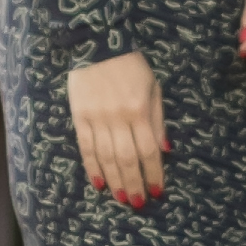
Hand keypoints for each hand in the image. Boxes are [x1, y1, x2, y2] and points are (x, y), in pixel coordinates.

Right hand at [68, 50, 166, 205]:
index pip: (148, 150)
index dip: (154, 173)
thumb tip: (165, 151)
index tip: (158, 191)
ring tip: (122, 198)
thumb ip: (158, 120)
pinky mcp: (79, 116)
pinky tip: (99, 183)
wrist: (96, 42)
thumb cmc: (131, 65)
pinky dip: (92, 167)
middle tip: (139, 203)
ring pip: (106, 157)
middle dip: (135, 183)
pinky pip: (86, 147)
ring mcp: (96, 118)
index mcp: (140, 110)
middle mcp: (118, 118)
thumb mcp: (153, 87)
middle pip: (127, 159)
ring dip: (115, 181)